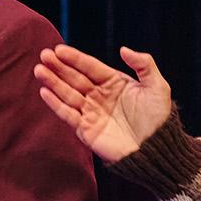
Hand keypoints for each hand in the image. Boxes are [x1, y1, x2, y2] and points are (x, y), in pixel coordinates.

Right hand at [34, 43, 171, 163]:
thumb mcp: (157, 87)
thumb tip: (123, 49)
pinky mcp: (86, 130)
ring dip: (53, 82)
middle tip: (43, 55)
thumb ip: (144, 64)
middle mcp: (100, 96)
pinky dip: (55, 104)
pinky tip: (44, 92)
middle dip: (59, 67)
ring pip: (68, 94)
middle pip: (75, 78)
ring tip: (39, 70)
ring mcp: (92, 112)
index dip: (74, 58)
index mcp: (114, 83)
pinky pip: (68, 114)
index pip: (90, 66)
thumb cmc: (160, 119)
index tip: (58, 49)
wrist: (158, 150)